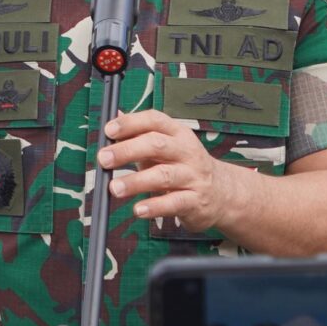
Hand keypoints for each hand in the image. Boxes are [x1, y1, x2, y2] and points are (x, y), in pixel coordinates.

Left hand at [100, 109, 241, 233]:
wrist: (222, 192)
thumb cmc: (185, 166)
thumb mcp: (167, 146)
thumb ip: (140, 134)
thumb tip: (116, 116)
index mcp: (178, 133)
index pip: (155, 120)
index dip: (131, 123)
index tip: (109, 130)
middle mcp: (187, 152)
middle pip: (157, 145)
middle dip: (127, 151)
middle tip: (104, 159)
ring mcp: (193, 176)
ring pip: (163, 176)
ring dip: (136, 182)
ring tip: (115, 188)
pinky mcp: (195, 201)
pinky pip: (173, 203)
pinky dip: (154, 206)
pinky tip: (138, 209)